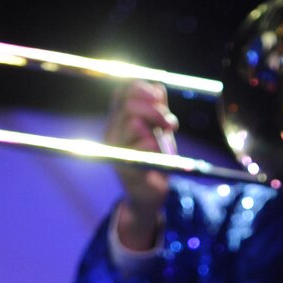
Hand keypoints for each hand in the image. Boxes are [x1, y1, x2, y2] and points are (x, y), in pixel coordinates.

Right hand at [104, 82, 178, 248]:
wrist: (149, 196)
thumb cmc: (154, 162)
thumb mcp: (159, 131)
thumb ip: (158, 110)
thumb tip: (158, 86)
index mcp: (118, 121)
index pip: (122, 92)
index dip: (141, 88)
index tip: (159, 96)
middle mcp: (112, 133)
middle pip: (128, 105)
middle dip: (154, 109)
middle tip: (169, 123)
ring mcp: (116, 151)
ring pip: (134, 123)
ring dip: (157, 127)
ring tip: (167, 138)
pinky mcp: (125, 168)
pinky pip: (144, 145)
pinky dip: (159, 147)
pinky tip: (160, 157)